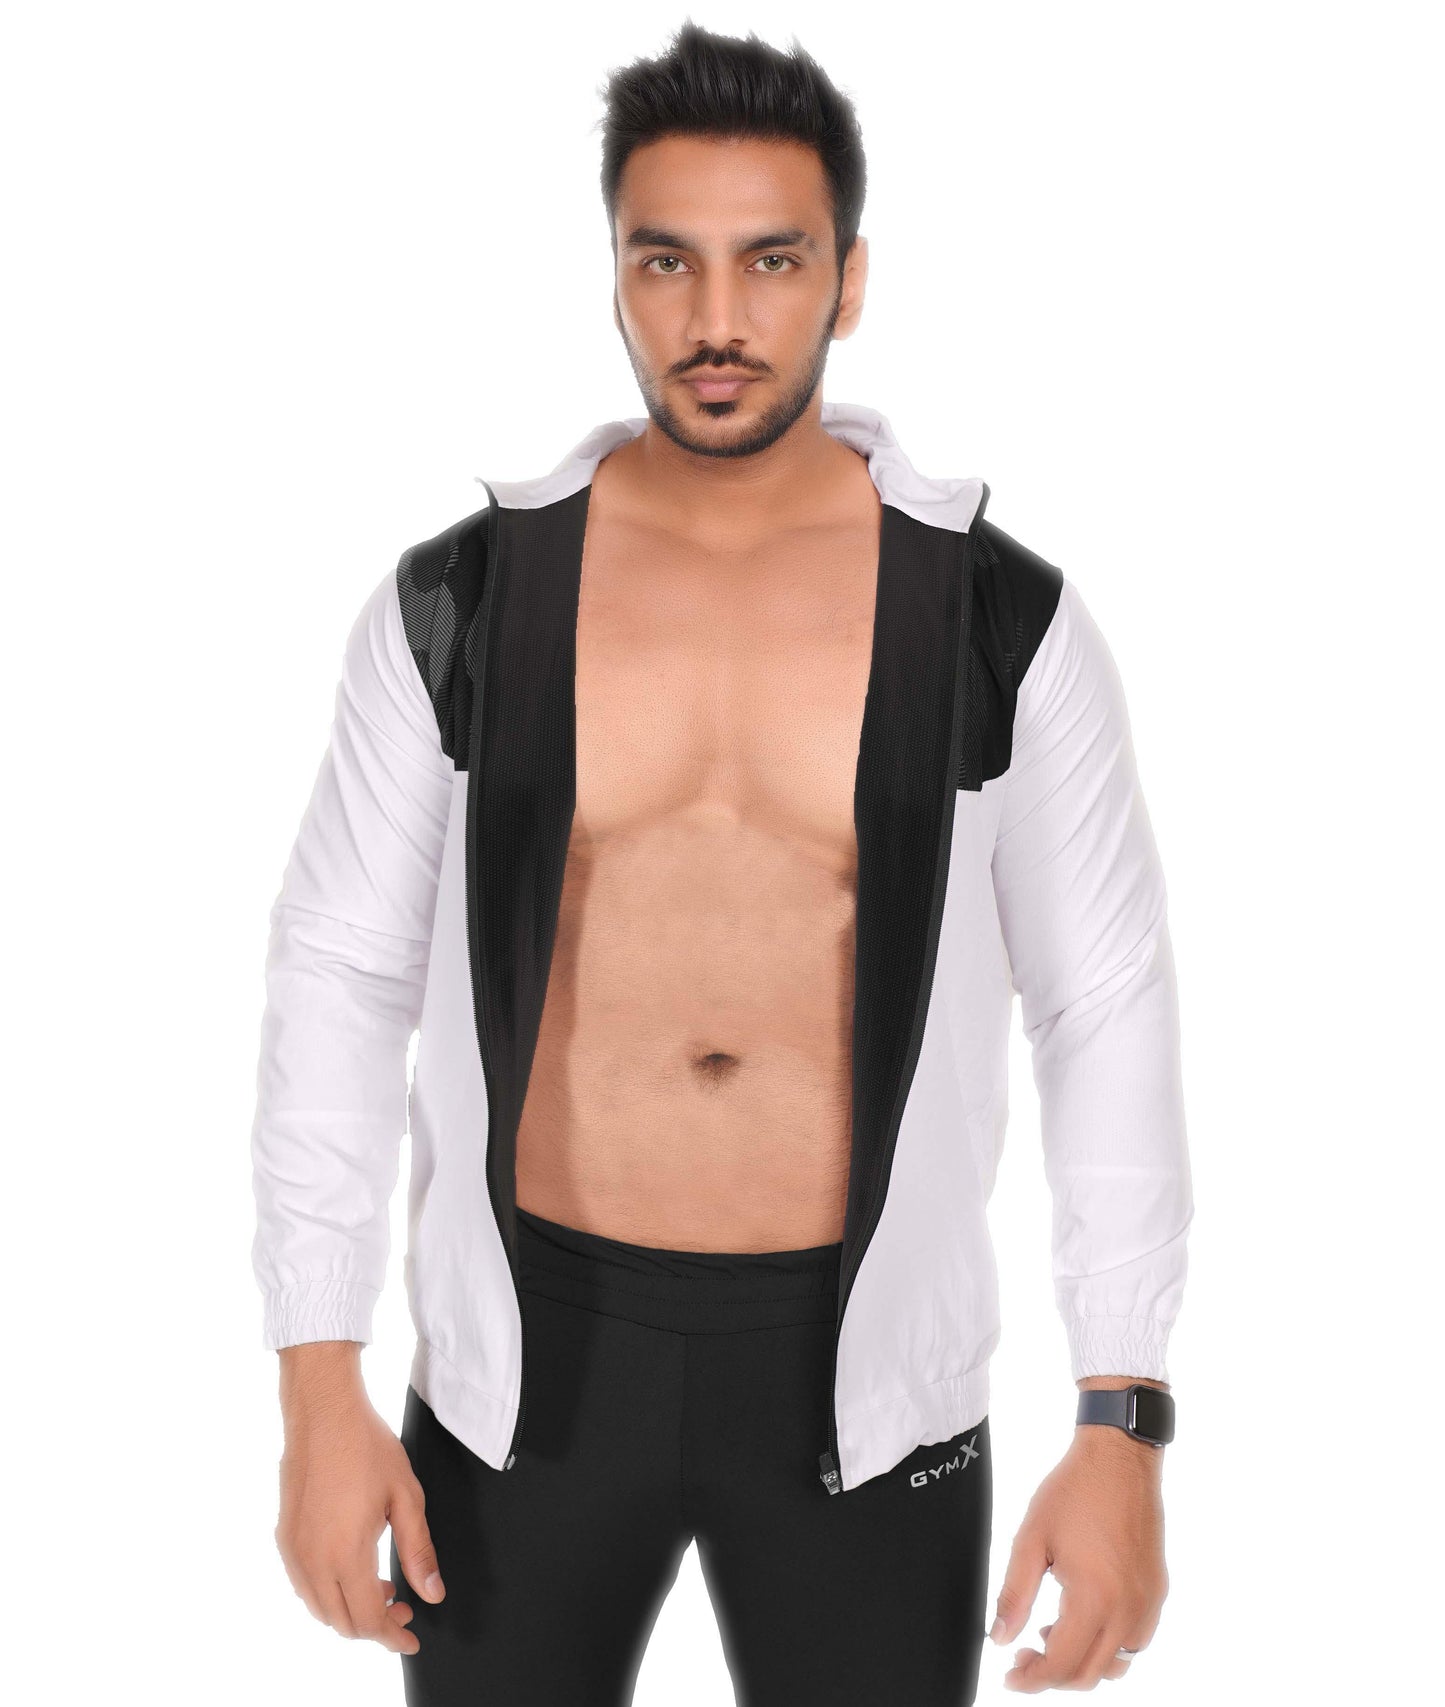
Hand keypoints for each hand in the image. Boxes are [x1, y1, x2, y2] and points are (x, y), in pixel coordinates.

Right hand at [273, 1346, 443, 1654]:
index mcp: (345, 1554)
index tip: (411, 1638)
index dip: (392, 1636)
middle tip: (403, 1610)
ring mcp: (293, 1550)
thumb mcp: (406, 1497)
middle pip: (342, 1622)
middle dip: (375, 1626)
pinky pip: (304, 1585)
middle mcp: (312, 1560)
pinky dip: (328, 1593)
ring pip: (320, 1608)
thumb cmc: (366, 1446)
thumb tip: (432, 1592)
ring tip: (382, 1589)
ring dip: (350, 1611)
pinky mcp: (284, 1536)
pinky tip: (352, 1572)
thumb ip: (419, 1551)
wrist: (324, 1412)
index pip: (368, 1619)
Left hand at [990, 1426, 1167, 1690]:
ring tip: (1050, 1635)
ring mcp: (1148, 1603)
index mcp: (1095, 1599)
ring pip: (1117, 1664)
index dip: (1032, 1678)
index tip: (1010, 1674)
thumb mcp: (1030, 1539)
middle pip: (1090, 1674)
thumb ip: (1014, 1594)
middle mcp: (1129, 1610)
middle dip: (1053, 1675)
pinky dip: (1109, 1646)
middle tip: (1023, 1657)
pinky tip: (1083, 1620)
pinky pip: (1135, 1640)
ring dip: (1082, 1663)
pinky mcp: (1157, 1591)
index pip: (1062, 1665)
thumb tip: (1000, 1637)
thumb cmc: (1074, 1491)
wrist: (1119, 1458)